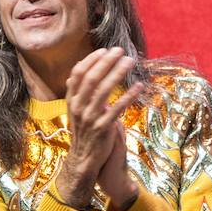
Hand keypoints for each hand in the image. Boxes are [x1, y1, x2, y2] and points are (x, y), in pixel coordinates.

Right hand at [54, 47, 141, 208]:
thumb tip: (81, 73)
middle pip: (91, 78)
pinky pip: (117, 109)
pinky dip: (128, 96)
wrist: (84, 161)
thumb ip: (81, 93)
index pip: (78, 74)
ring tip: (130, 61)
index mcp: (72, 100)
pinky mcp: (103, 129)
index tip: (105, 50)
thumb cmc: (85, 132)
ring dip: (118, 73)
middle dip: (107, 62)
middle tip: (121, 50)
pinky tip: (139, 86)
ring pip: (103, 90)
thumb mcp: (78, 111)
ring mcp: (89, 118)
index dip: (92, 60)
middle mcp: (78, 107)